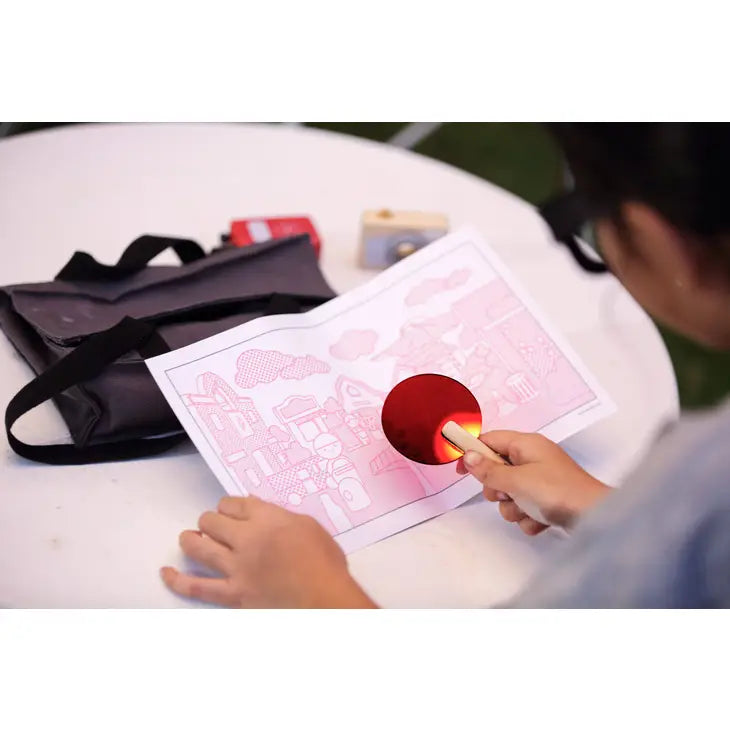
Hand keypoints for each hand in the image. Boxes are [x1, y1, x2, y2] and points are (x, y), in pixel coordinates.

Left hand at [161, 496, 376, 607]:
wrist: (324, 598)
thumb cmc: (324, 562)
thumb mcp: (307, 525)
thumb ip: (281, 517)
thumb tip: (263, 512)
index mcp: (266, 518)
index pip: (235, 503)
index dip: (230, 505)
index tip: (231, 510)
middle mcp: (246, 538)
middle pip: (213, 520)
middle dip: (212, 520)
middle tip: (215, 525)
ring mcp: (236, 567)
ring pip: (200, 547)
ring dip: (191, 539)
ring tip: (189, 537)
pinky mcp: (233, 594)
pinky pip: (197, 587)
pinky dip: (178, 580)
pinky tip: (166, 573)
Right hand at [457, 430, 609, 533]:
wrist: (596, 518)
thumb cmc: (556, 492)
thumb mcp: (516, 480)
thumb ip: (489, 470)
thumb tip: (468, 456)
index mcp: (526, 445)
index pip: (490, 440)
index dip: (472, 452)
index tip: (459, 470)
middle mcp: (534, 459)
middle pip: (497, 470)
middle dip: (496, 488)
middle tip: (505, 494)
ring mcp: (542, 481)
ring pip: (510, 494)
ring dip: (513, 507)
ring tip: (528, 511)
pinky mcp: (549, 501)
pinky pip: (525, 509)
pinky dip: (529, 517)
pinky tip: (541, 521)